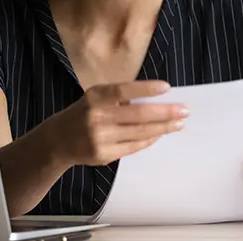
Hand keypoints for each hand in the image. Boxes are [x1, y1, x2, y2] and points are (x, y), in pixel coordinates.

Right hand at [45, 80, 188, 167]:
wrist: (58, 140)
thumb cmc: (84, 113)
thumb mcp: (96, 98)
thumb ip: (120, 98)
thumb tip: (155, 99)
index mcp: (95, 97)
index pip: (123, 91)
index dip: (145, 88)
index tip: (167, 87)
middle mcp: (96, 116)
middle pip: (137, 114)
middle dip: (164, 112)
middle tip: (184, 110)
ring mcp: (100, 138)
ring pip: (139, 132)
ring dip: (163, 128)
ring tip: (178, 123)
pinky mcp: (104, 155)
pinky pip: (133, 147)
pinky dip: (149, 139)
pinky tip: (160, 134)